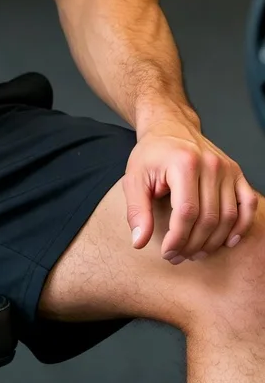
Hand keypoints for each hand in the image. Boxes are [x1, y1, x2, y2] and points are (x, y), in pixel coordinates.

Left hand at [123, 120, 258, 262]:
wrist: (170, 126)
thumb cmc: (152, 154)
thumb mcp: (134, 178)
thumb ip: (137, 210)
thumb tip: (139, 242)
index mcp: (184, 163)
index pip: (186, 213)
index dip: (177, 239)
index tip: (167, 253)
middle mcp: (210, 164)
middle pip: (208, 219)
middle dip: (193, 245)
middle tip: (178, 256)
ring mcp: (227, 168)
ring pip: (228, 217)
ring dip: (213, 242)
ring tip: (195, 252)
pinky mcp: (236, 172)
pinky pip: (248, 204)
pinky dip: (241, 226)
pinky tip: (227, 241)